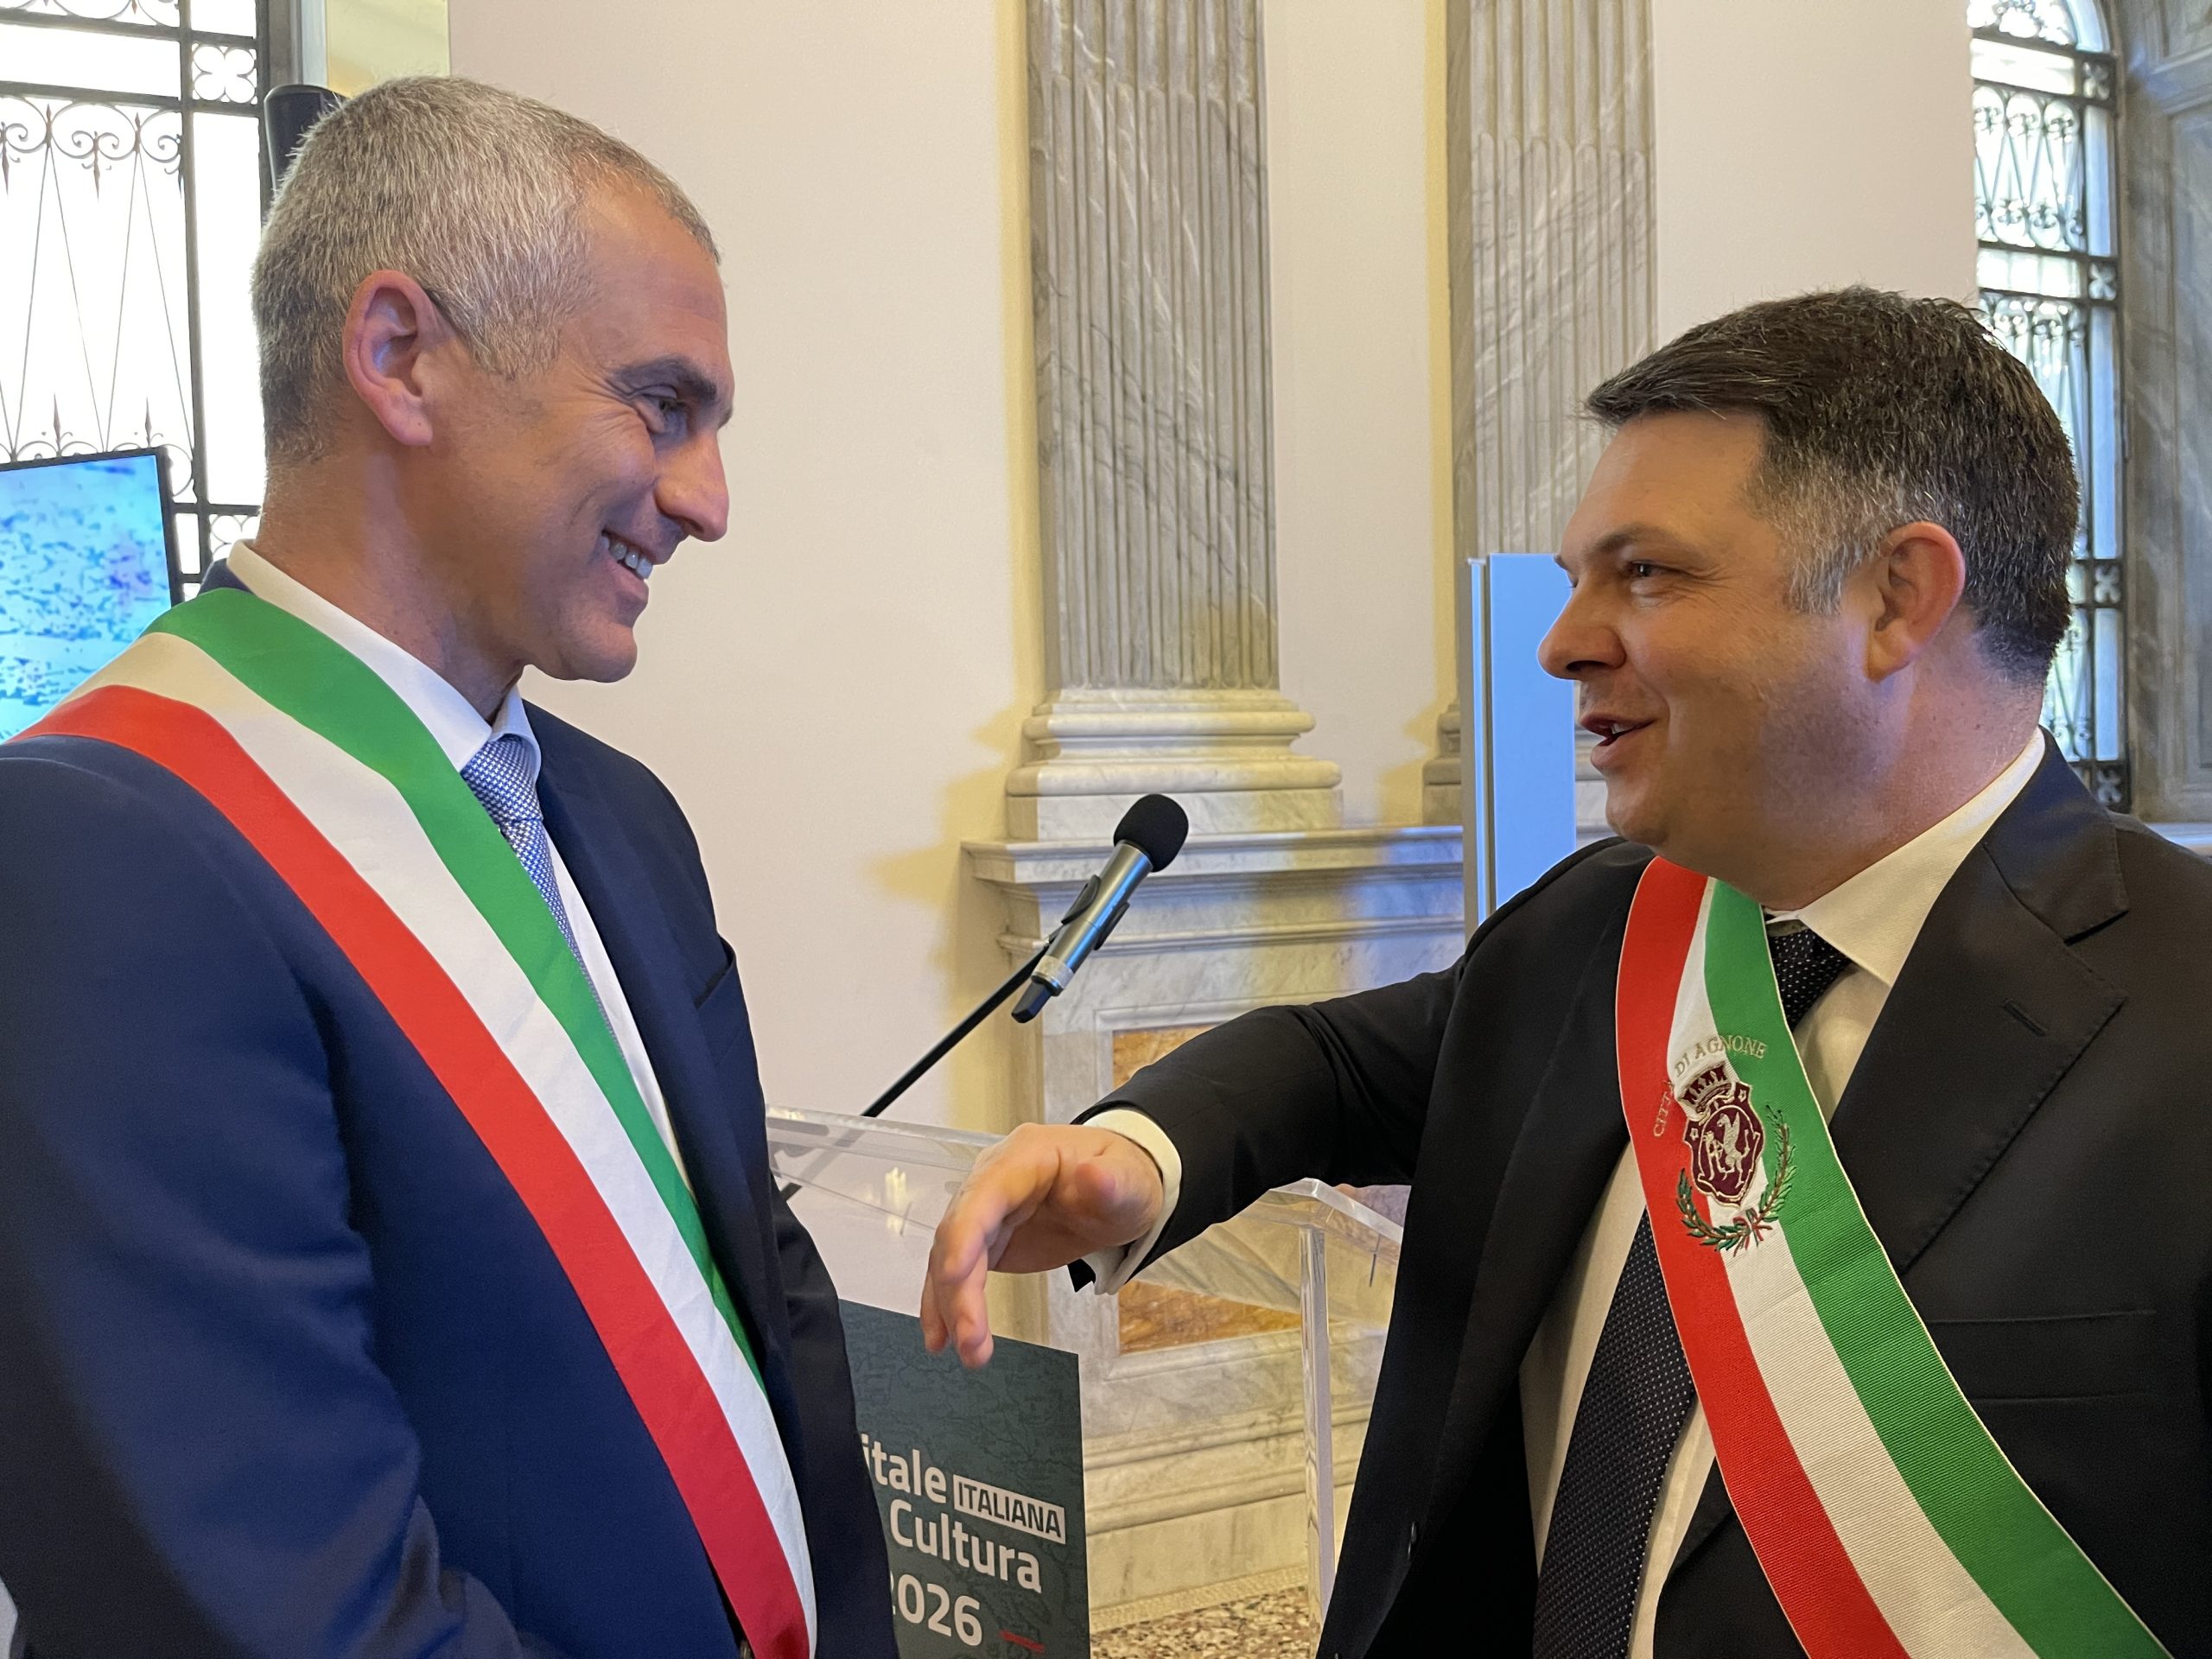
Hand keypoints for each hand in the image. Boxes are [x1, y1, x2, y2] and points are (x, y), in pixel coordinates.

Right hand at [920, 1122, 1165, 1367]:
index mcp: (1023, 1158)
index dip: (963, 1234)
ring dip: (952, 1307)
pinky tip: (941, 1338)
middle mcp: (993, 1181)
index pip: (983, 1195)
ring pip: (952, 1259)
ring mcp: (986, 1212)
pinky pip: (957, 1273)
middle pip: (960, 1234)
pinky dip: (946, 1305)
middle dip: (959, 1290)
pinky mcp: (988, 1241)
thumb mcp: (1130, 1181)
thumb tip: (1095, 1176)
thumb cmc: (1121, 1180)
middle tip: (971, 1339)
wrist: (1118, 1190)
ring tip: (970, 1353)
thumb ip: (1113, 1181)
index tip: (954, 1276)